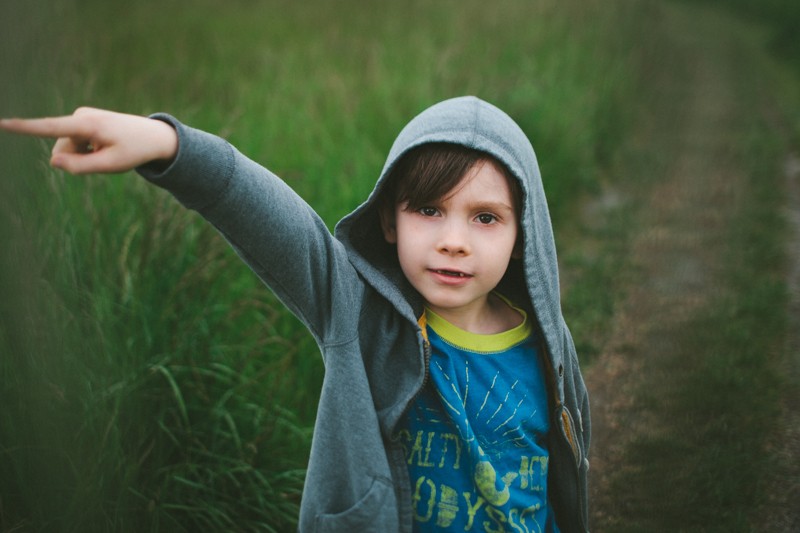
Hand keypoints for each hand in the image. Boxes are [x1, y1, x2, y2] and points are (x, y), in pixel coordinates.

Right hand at [0, 107, 177, 174]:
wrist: (154, 136)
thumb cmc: (134, 151)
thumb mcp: (111, 165)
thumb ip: (80, 166)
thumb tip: (52, 161)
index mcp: (87, 125)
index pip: (50, 128)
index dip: (24, 127)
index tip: (1, 123)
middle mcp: (81, 116)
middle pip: (62, 150)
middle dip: (78, 160)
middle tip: (108, 156)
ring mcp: (81, 116)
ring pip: (68, 148)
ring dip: (86, 155)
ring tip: (110, 149)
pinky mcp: (83, 120)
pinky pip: (75, 144)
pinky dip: (89, 150)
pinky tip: (108, 145)